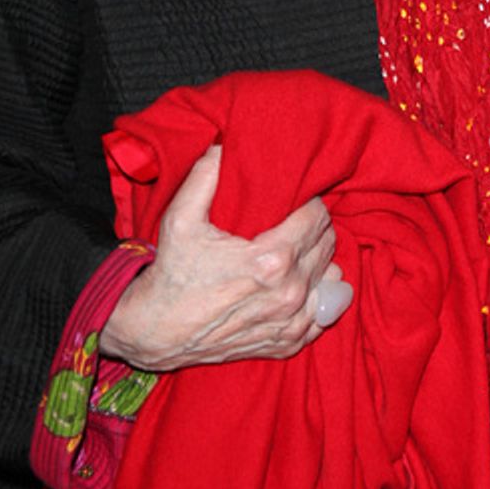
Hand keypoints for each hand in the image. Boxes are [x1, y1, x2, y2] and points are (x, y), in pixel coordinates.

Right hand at [98, 146, 351, 369]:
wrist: (156, 330)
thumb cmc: (172, 273)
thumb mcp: (181, 218)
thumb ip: (206, 175)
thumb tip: (225, 146)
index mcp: (272, 260)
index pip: (317, 217)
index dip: (308, 201)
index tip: (293, 199)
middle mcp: (289, 292)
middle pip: (327, 244)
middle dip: (315, 227)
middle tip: (295, 219)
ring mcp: (290, 321)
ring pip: (332, 277)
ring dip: (320, 260)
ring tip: (298, 250)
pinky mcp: (287, 343)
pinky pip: (323, 315)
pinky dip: (318, 297)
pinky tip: (301, 284)